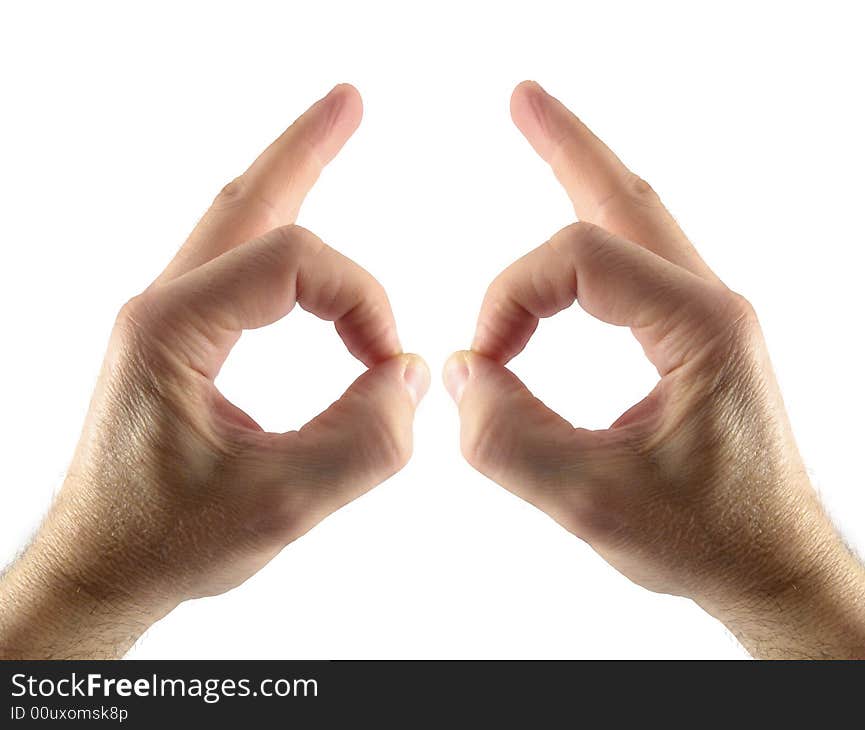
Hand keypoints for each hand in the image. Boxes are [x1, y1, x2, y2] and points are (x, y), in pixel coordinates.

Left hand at [0, 84, 428, 658]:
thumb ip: (363, 442)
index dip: (363, 299)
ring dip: (285, 178)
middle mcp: (161, 308)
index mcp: (172, 330)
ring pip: (232, 223)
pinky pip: (231, 267)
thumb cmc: (168, 541)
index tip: (392, 364)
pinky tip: (297, 241)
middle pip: (245, 199)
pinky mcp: (175, 342)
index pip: (293, 263)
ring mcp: (164, 320)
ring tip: (329, 136)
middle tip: (350, 100)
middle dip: (304, 148)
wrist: (102, 568)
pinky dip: (274, 238)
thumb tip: (411, 375)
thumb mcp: (279, 505)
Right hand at [444, 81, 864, 658]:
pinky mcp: (695, 340)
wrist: (770, 566)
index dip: (509, 296)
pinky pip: (640, 265)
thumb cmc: (706, 540)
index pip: (580, 261)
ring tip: (544, 132)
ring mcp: (707, 318)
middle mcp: (711, 305)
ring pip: (640, 222)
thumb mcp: (595, 504)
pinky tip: (572, 240)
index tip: (478, 361)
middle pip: (628, 198)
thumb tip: (460, 374)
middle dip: (570, 145)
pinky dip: (597, 235)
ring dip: (586, 177)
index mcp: (701, 327)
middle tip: (522, 99)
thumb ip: (511, 440)